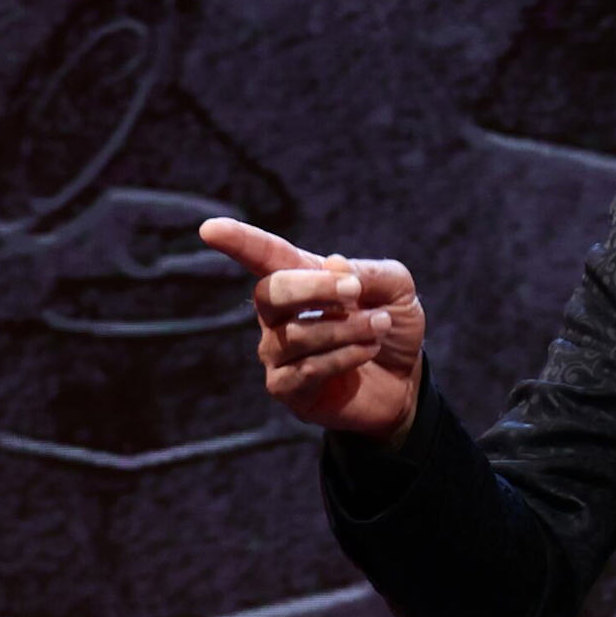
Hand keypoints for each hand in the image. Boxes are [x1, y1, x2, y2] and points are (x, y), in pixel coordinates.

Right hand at [198, 217, 426, 443]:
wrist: (405, 378)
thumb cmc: (389, 323)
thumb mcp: (397, 288)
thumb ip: (369, 272)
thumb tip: (332, 264)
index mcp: (301, 279)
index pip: (264, 257)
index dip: (239, 242)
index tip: (209, 229)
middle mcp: (278, 315)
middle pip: (271, 292)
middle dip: (314, 288)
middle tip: (354, 291)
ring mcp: (277, 352)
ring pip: (295, 334)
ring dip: (347, 327)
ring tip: (379, 326)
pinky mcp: (286, 387)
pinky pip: (305, 369)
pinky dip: (344, 356)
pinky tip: (367, 350)